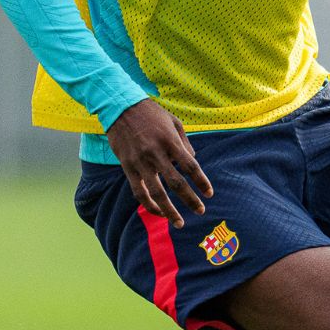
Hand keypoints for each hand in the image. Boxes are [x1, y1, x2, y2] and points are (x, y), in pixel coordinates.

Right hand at [106, 99, 214, 226]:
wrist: (120, 107)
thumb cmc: (151, 113)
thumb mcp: (174, 122)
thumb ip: (184, 143)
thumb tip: (193, 161)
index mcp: (170, 141)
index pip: (190, 166)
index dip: (201, 182)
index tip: (209, 193)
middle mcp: (156, 153)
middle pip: (176, 183)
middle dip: (190, 199)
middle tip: (201, 211)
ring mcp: (140, 162)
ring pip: (157, 192)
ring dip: (169, 210)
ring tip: (179, 222)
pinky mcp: (127, 167)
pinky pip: (139, 191)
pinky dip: (149, 204)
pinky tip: (158, 211)